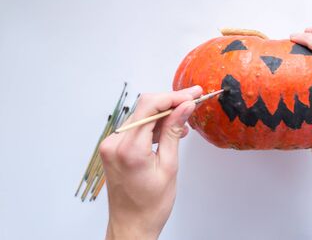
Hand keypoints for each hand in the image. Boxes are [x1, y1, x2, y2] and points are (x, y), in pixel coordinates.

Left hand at [99, 85, 202, 239]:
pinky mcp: (113, 148)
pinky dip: (153, 125)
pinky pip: (136, 127)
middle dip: (170, 102)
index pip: (150, 106)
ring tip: (184, 121)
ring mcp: (111, 145)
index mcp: (129, 149)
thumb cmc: (150, 205)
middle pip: (145, 107)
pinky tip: (169, 130)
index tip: (193, 93)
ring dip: (163, 114)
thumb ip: (174, 132)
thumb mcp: (169, 166)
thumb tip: (184, 107)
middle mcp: (115, 143)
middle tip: (193, 100)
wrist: (131, 224)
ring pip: (141, 115)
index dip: (174, 96)